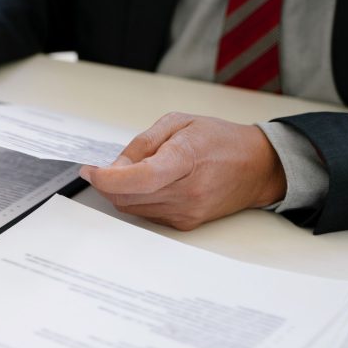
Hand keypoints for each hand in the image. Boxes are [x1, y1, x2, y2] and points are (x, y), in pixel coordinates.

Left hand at [79, 113, 286, 230]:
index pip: (139, 178)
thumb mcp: (179, 122)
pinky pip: (147, 214)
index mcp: (185, 160)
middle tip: (101, 168)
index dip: (108, 178)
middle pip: (128, 197)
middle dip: (107, 183)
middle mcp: (187, 193)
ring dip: (120, 192)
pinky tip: (146, 185)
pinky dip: (137, 200)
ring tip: (130, 172)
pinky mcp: (186, 224)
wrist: (257, 167)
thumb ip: (142, 143)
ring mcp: (187, 212)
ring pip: (133, 208)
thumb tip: (115, 165)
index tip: (91, 170)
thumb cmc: (220, 139)